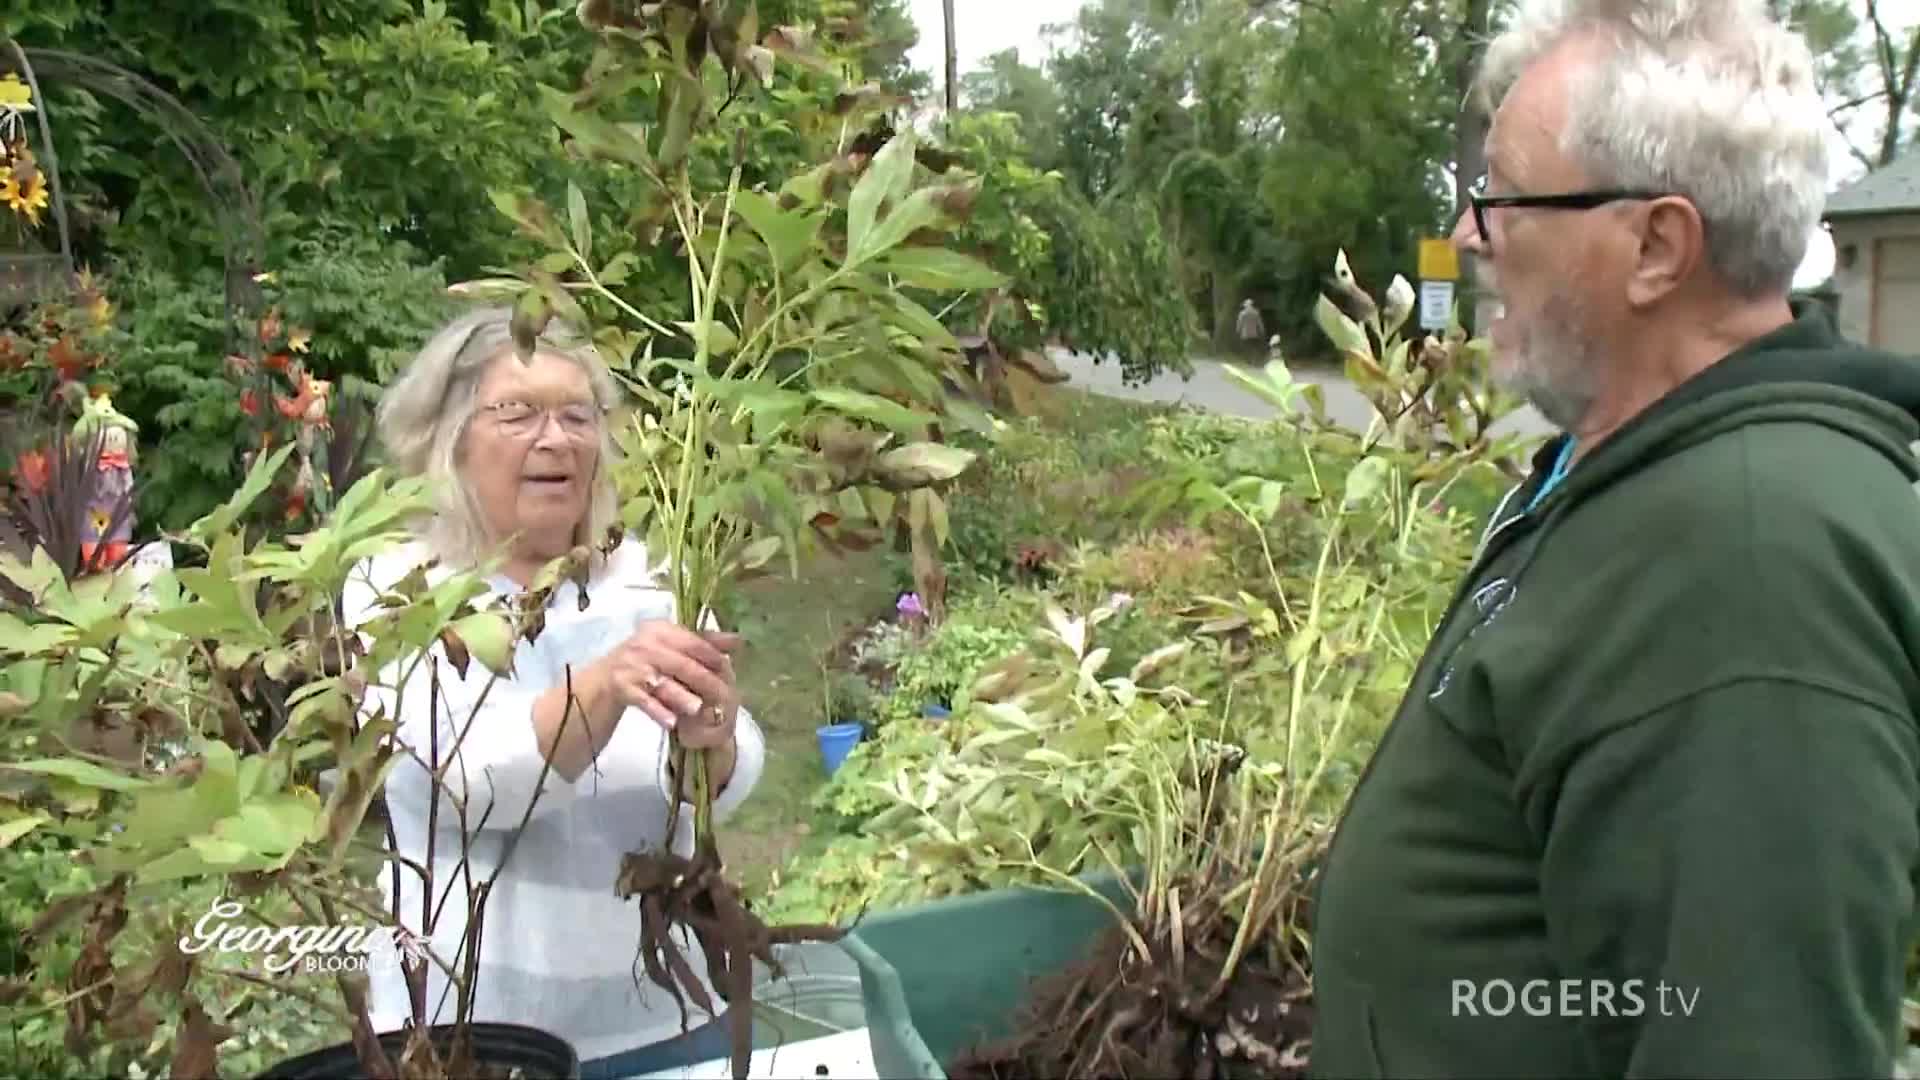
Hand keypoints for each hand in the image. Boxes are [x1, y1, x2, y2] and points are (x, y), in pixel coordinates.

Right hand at [601, 621, 741, 740]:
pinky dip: (658, 712)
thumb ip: (703, 642)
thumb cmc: (646, 659)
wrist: (604, 678)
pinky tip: (672, 723)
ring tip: (697, 708)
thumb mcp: (671, 645)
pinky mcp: (621, 687)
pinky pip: (644, 701)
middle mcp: (643, 645)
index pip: (690, 641)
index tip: (727, 668)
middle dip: (702, 680)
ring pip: (662, 683)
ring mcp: (630, 666)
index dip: (711, 655)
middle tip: (721, 695)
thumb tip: (738, 640)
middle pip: (680, 663)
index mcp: (659, 630)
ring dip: (681, 696)